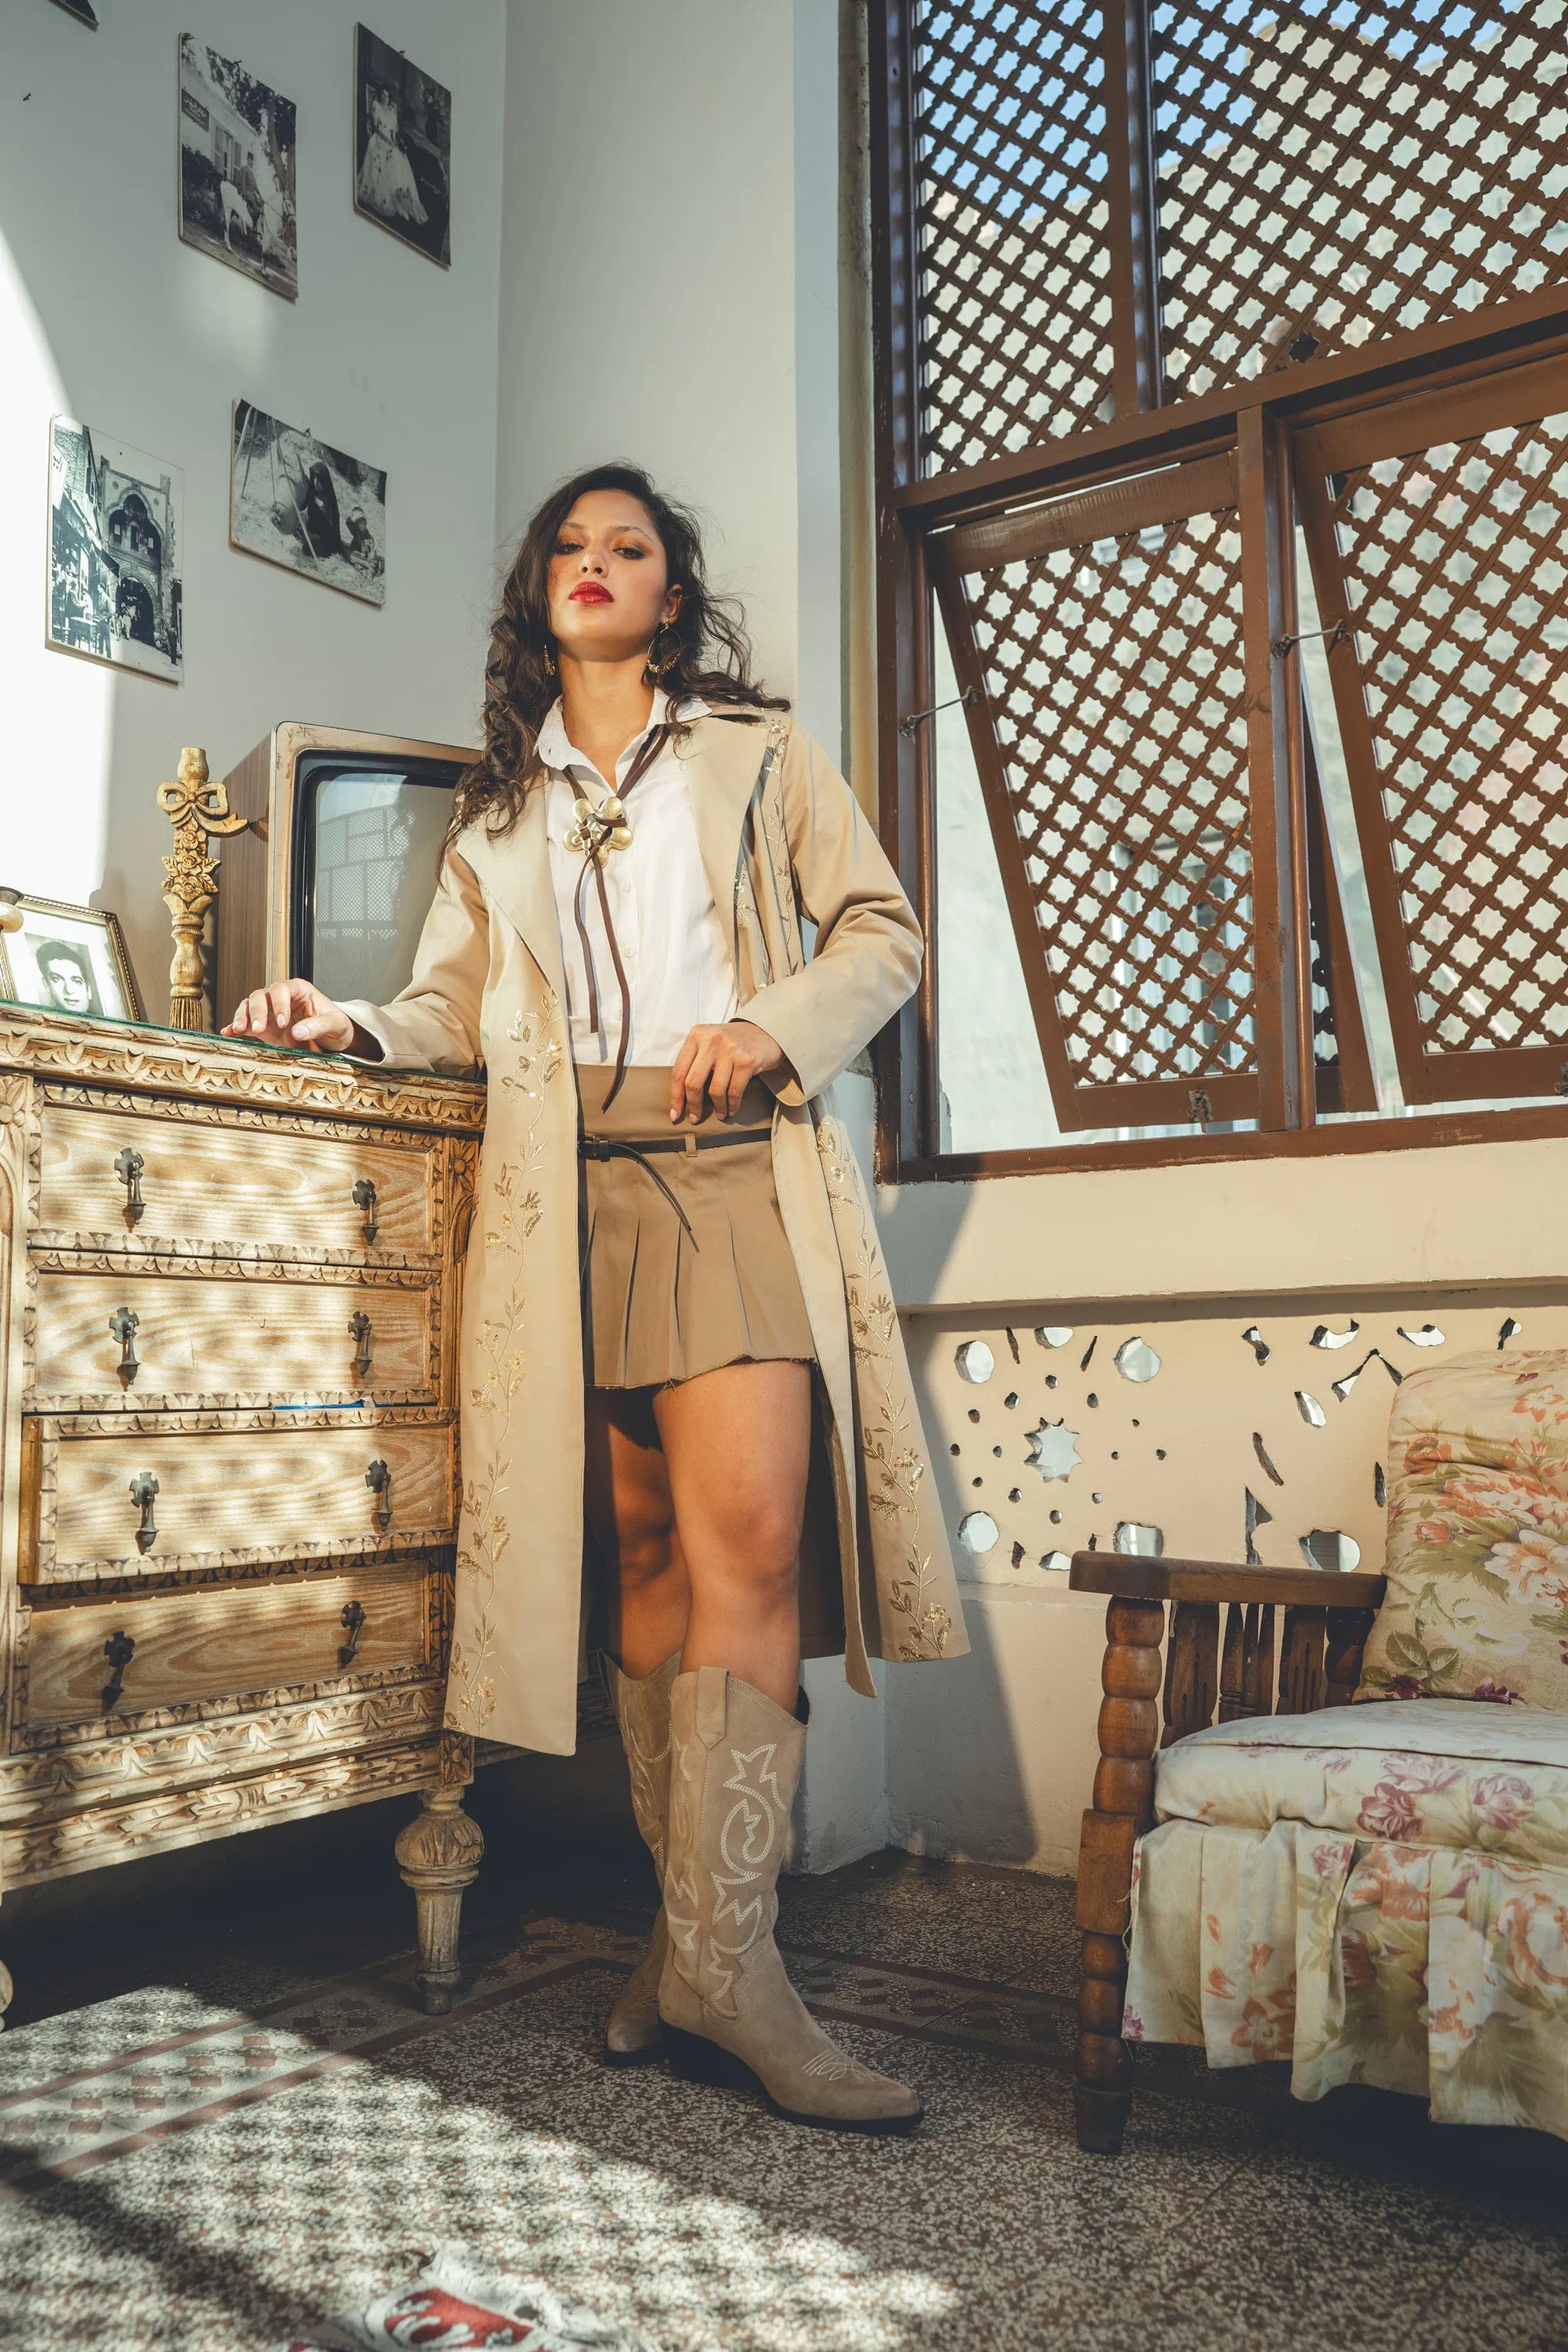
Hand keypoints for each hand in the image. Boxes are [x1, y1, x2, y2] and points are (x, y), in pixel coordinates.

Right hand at [221, 977, 352, 1053]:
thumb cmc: (337, 1026)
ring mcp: (270, 1012)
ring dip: (243, 1017)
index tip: (283, 1022)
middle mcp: (281, 999)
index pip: (281, 989)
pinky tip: (228, 1033)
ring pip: (249, 1006)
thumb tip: (298, 1031)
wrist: (334, 1040)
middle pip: (260, 996)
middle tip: (259, 1029)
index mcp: (299, 990)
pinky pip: (246, 1024)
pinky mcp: (264, 1027)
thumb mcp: (335, 1024)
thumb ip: (318, 1025)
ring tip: (239, 1029)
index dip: (279, 1004)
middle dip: (257, 1011)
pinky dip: (236, 1028)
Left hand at [669, 1019, 784, 1121]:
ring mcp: (730, 1050)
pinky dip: (732, 1105)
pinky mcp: (746, 1061)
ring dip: (717, 1107)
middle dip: (693, 1105)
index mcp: (696, 1035)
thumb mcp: (709, 1042)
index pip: (678, 1070)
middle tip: (695, 1118)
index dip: (675, 1096)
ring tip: (720, 1114)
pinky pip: (734, 1091)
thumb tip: (681, 1096)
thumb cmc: (732, 1043)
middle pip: (693, 1082)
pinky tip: (731, 1109)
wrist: (765, 1032)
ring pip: (715, 1090)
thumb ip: (694, 1060)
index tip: (675, 1113)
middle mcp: (711, 1040)